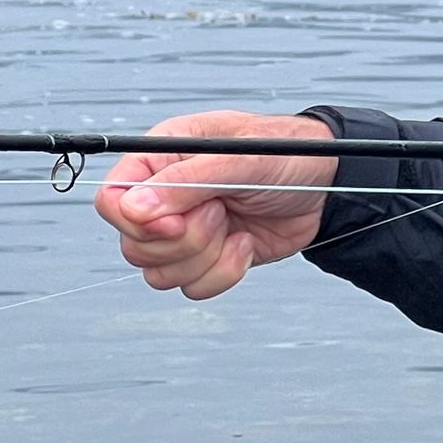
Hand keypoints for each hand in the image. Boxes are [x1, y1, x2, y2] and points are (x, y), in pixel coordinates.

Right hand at [93, 110, 339, 299]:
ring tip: (235, 224)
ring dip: (204, 257)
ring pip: (158, 272)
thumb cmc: (291, 155)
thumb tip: (133, 208)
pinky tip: (245, 243)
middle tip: (220, 213)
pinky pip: (190, 288)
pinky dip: (223, 273)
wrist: (330, 186)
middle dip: (184, 240)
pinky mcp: (207, 257)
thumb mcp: (244, 159)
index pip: (112, 199)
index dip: (134, 220)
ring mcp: (186, 230)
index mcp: (164, 158)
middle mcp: (166, 196)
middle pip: (133, 245)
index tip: (175, 222)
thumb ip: (188, 182)